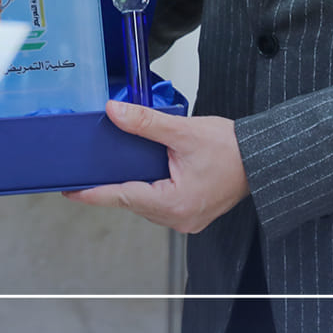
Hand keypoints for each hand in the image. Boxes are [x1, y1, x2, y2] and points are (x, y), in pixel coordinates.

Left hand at [64, 101, 248, 234]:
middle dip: (112, 183)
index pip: (122, 197)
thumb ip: (145, 123)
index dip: (92, 193)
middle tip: (88, 168)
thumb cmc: (232, 149)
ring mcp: (185, 219)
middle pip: (131, 200)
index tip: (69, 191)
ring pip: (145, 202)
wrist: (263, 158)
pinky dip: (149, 186)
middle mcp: (178, 218)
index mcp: (174, 204)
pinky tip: (144, 170)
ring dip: (132, 184)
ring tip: (116, 164)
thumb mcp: (183, 131)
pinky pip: (159, 202)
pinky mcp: (191, 213)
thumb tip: (114, 113)